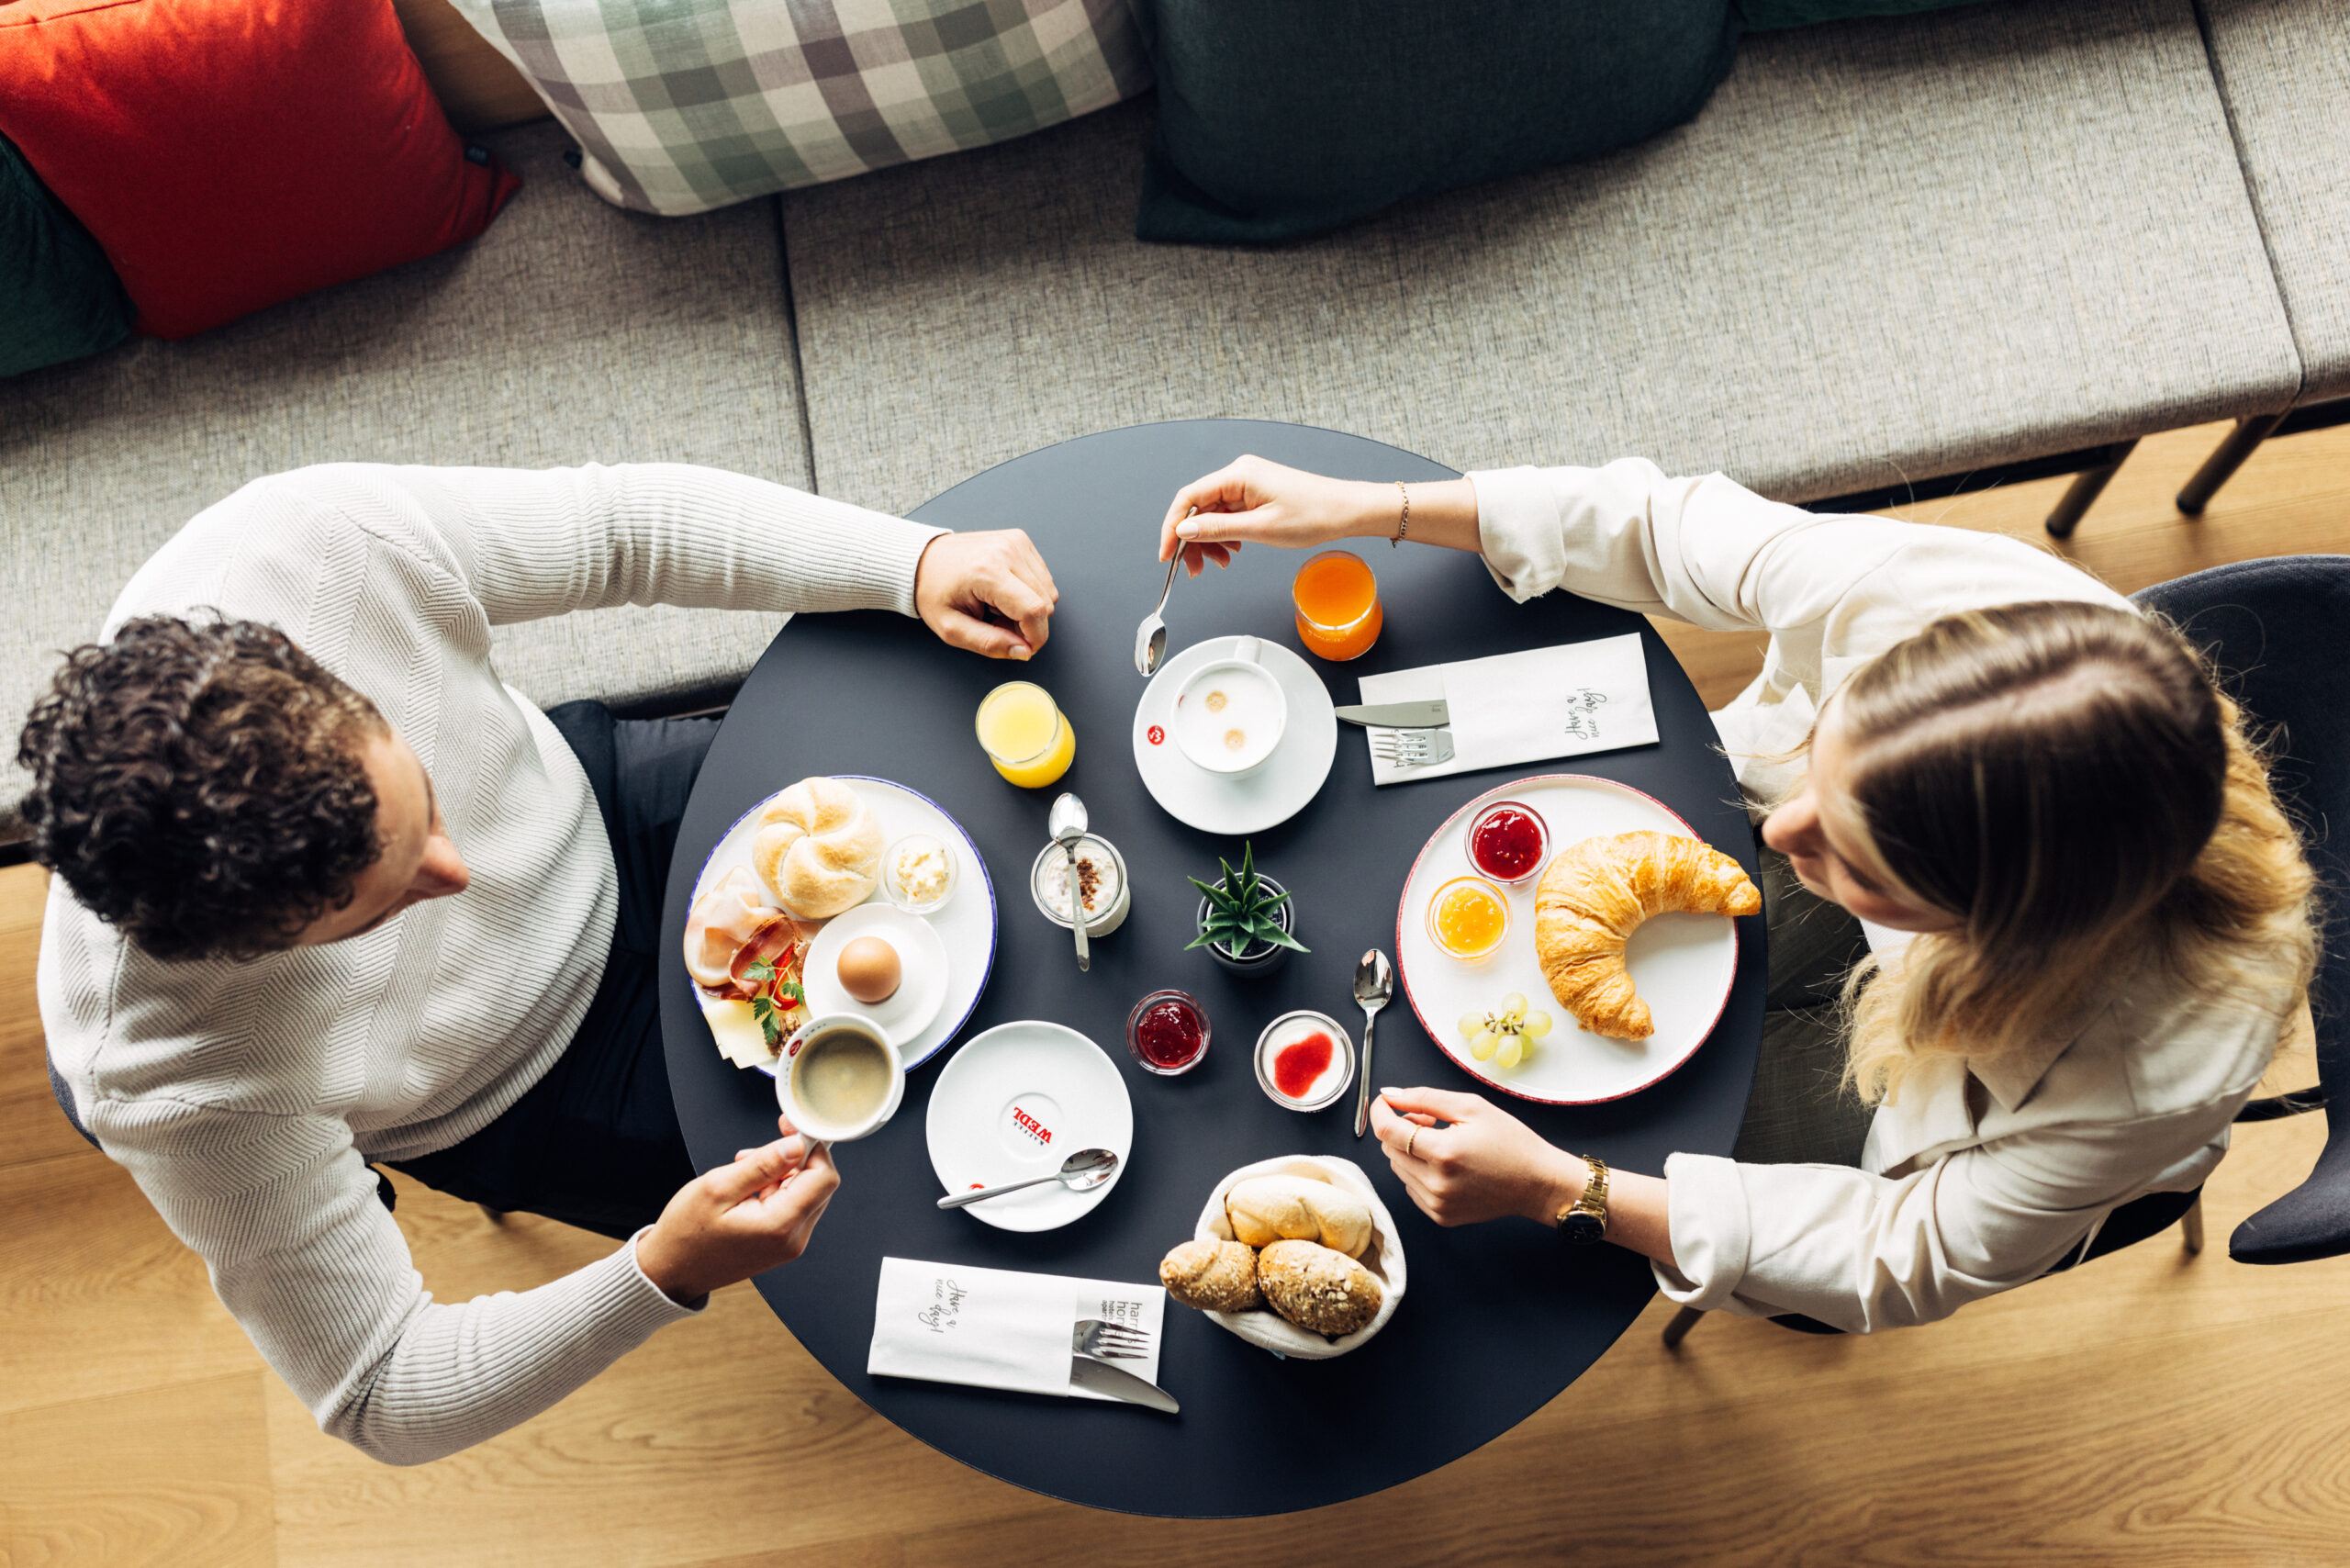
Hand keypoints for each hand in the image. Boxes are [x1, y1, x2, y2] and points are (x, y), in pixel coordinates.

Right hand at [635, 1116, 839, 1303]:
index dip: (811, 1148)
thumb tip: (796, 1145)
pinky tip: (748, 1190)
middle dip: (794, 1161)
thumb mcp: (717, 1187)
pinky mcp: (781, 1245)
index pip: (824, 1177)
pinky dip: (775, 1191)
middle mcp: (793, 1239)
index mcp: (780, 1225)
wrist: (670, 1272)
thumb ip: (763, 1164)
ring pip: (806, 1194)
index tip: (789, 1132)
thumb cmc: (685, 1235)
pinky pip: (793, 1209)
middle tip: (756, 1154)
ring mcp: (789, 1245)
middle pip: (819, 1185)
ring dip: (781, 1175)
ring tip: (744, 1173)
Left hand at [914, 529, 1058, 659]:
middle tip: (997, 623)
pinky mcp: (1020, 540)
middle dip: (1028, 624)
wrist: (923, 559)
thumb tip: (1023, 651)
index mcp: (988, 572)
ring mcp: (1016, 542)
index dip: (1034, 637)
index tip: (1020, 646)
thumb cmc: (933, 591)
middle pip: (1046, 603)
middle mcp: (1007, 551)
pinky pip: (1043, 578)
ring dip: (1029, 608)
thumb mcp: (952, 628)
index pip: (1034, 610)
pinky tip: (1004, 592)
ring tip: (997, 606)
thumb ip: (989, 644)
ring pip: (1049, 592)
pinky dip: (1029, 592)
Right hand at [1156, 456, 1392, 575]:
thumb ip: (1217, 530)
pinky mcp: (1255, 496)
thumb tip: (1184, 530)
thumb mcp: (1260, 529)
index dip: (1172, 526)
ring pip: (1212, 515)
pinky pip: (1228, 516)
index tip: (1167, 553)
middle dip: (1192, 540)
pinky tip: (1230, 552)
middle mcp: (1239, 475)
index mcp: (1238, 475)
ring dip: (1208, 541)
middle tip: (1193, 568)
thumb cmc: (1313, 514)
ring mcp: (1247, 485)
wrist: (1345, 511)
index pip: (1189, 497)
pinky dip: (1224, 536)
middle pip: (1198, 508)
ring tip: (1217, 563)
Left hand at [1369, 1086, 1584, 1227]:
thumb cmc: (1511, 1142)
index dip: (1380, 1110)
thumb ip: (1424, 1098)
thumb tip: (1389, 1095)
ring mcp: (1437, 1204)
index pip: (1387, 1131)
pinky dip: (1420, 1171)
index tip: (1385, 1101)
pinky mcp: (1440, 1216)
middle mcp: (1436, 1184)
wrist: (1538, 1183)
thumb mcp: (1471, 1107)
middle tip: (1429, 1119)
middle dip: (1402, 1128)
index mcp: (1443, 1153)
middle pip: (1390, 1149)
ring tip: (1441, 1141)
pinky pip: (1412, 1187)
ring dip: (1410, 1150)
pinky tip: (1446, 1164)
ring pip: (1398, 1168)